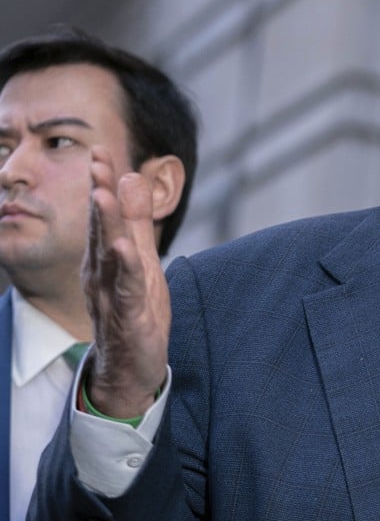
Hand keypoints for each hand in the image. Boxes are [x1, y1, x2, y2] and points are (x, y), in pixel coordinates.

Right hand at [82, 147, 170, 418]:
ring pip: (108, 256)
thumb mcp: (142, 260)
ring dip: (105, 225)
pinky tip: (124, 250)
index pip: (104, 216)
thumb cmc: (136, 312)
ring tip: (102, 195)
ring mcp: (111, 295)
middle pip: (101, 229)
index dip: (102, 184)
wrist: (130, 369)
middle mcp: (102, 273)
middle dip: (98, 194)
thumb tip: (130, 179)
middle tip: (96, 161)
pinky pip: (126, 290)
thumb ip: (137, 223)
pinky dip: (125, 269)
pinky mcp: (128, 317)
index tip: (100, 151)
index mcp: (105, 258)